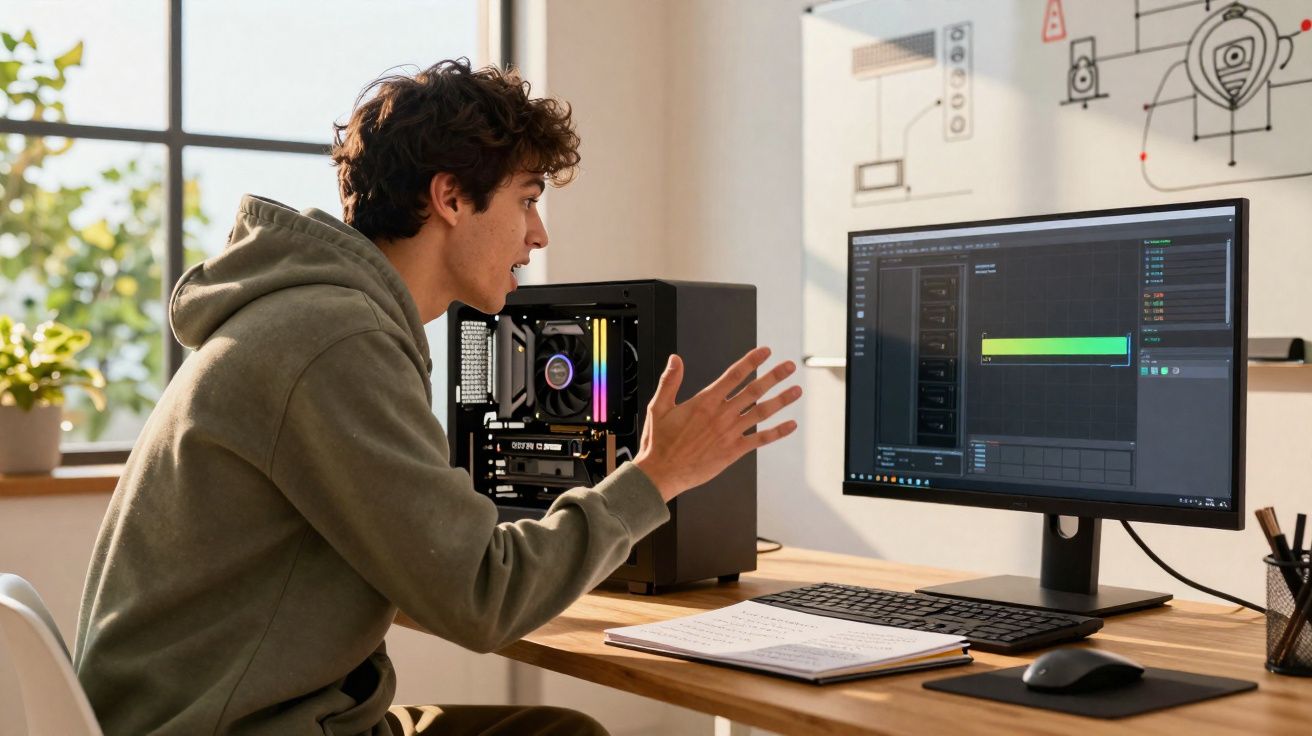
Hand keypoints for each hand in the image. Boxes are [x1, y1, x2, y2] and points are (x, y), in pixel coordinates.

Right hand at [633, 346, 801, 501]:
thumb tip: (675, 360)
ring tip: (796, 390)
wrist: (663, 472)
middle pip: (754, 390)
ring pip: (761, 413)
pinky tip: (790, 426)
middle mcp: (721, 415)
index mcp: (705, 402)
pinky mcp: (733, 451)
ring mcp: (730, 433)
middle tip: (789, 366)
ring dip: (781, 400)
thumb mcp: (659, 407)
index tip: (765, 352)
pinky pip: (760, 440)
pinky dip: (777, 433)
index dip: (751, 361)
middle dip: (773, 376)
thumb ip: (670, 381)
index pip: (733, 375)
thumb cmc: (659, 443)